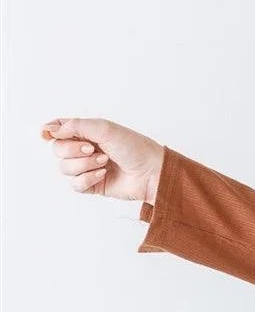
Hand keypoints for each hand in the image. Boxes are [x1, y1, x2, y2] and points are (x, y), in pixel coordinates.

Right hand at [40, 117, 164, 204]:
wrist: (151, 172)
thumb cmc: (134, 147)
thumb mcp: (104, 128)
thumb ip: (75, 126)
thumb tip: (51, 130)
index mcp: (86, 132)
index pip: (59, 129)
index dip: (49, 131)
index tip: (46, 134)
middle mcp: (84, 149)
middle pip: (57, 150)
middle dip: (72, 150)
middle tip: (92, 149)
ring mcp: (87, 167)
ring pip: (65, 168)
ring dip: (83, 165)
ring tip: (104, 162)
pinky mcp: (93, 185)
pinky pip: (75, 185)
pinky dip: (87, 179)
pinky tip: (103, 175)